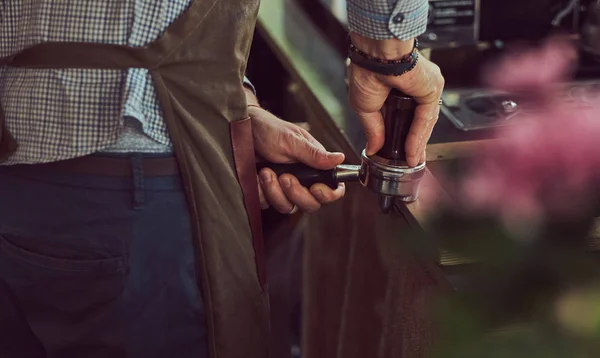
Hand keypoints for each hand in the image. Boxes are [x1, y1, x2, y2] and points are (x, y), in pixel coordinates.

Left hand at [249, 106, 345, 213]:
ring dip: (275, 191)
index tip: (315, 188)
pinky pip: (267, 204)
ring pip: (288, 207)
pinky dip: (261, 192)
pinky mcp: (267, 193)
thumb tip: (340, 158)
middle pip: (311, 204)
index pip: (332, 189)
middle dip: (297, 194)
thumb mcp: (291, 140)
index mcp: (314, 166)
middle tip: (285, 177)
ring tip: (266, 172)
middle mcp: (302, 180)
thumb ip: (314, 154)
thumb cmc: (269, 130)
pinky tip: (256, 176)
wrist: (241, 131)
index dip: (328, 195)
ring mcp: (283, 189)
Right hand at [348, 33, 444, 166]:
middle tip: (412, 160)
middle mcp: (415, 87)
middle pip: (419, 121)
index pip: (407, 117)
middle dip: (415, 143)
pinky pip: (425, 118)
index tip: (402, 153)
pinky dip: (418, 136)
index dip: (405, 137)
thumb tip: (373, 148)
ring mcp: (425, 87)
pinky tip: (412, 150)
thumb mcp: (365, 108)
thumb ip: (374, 129)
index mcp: (399, 88)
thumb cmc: (366, 69)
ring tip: (411, 160)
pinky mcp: (431, 89)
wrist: (374, 55)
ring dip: (417, 143)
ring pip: (424, 122)